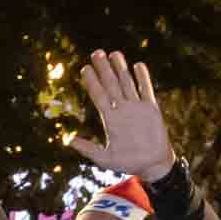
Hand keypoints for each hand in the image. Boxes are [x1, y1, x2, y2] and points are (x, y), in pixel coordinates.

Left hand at [70, 50, 174, 180]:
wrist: (151, 165)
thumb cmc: (128, 163)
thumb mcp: (105, 159)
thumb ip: (88, 149)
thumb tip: (69, 141)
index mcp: (111, 120)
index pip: (99, 96)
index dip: (92, 83)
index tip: (85, 69)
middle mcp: (122, 110)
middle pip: (111, 85)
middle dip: (104, 69)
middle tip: (96, 53)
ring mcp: (137, 108)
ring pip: (127, 83)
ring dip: (121, 69)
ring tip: (114, 53)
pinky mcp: (151, 109)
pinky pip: (146, 90)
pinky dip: (142, 78)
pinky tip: (137, 65)